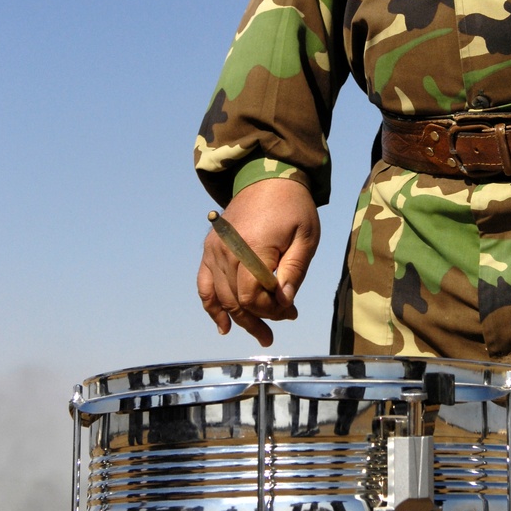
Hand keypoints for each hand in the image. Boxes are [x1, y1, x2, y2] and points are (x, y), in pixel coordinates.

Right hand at [197, 180, 320, 346]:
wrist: (268, 175)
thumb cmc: (293, 207)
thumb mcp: (306, 237)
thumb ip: (293, 272)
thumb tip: (283, 303)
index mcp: (252, 247)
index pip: (253, 296)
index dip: (270, 311)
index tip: (289, 312)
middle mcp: (227, 250)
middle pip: (236, 300)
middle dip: (257, 320)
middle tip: (273, 333)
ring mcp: (215, 249)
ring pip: (221, 297)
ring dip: (238, 319)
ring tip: (259, 334)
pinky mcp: (210, 248)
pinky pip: (204, 284)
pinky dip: (212, 306)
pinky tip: (224, 325)